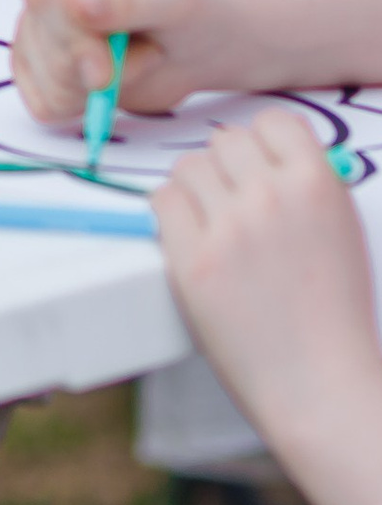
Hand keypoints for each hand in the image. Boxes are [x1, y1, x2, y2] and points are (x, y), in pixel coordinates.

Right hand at [10, 0, 232, 125]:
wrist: (199, 46)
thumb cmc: (192, 12)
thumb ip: (127, 0)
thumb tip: (76, 3)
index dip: (71, 35)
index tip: (103, 72)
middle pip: (44, 42)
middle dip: (100, 66)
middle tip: (149, 56)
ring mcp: (38, 29)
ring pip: (47, 79)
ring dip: (100, 89)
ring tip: (137, 61)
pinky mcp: (39, 69)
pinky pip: (45, 104)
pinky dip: (84, 108)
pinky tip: (112, 84)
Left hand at [155, 112, 381, 504]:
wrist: (321, 384)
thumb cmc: (334, 315)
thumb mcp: (343, 234)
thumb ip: (307, 188)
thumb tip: (269, 155)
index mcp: (318, 186)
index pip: (273, 120)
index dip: (263, 143)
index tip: (260, 165)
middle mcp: (271, 197)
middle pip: (225, 141)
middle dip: (228, 168)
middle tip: (235, 203)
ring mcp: (227, 227)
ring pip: (188, 166)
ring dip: (197, 188)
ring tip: (216, 226)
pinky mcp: (191, 258)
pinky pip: (161, 201)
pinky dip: (172, 214)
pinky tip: (192, 239)